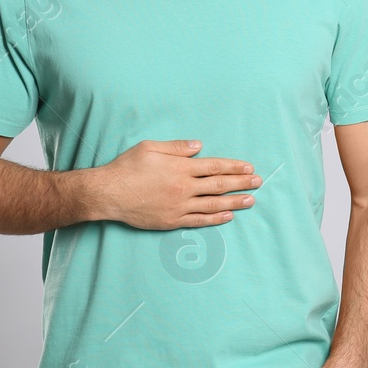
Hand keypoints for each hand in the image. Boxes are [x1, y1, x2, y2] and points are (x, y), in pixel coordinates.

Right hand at [89, 139, 259, 230]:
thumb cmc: (127, 167)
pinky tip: (228, 215)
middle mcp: (184, 187)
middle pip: (219, 185)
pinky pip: (199, 220)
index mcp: (181, 168)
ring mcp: (179, 206)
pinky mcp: (172, 220)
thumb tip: (198, 146)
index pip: (215, 166)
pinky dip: (216, 218)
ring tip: (251, 200)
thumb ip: (176, 147)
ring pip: (214, 204)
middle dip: (241, 183)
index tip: (249, 167)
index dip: (234, 167)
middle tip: (258, 182)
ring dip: (235, 202)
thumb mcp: (150, 147)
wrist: (109, 193)